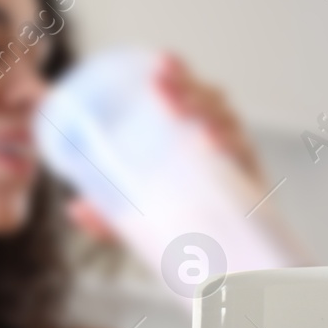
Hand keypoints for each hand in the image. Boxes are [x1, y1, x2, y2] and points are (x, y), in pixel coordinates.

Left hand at [65, 52, 268, 241]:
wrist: (223, 267)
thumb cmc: (184, 233)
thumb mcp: (139, 222)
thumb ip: (109, 217)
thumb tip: (76, 210)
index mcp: (191, 138)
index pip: (188, 94)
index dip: (178, 73)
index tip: (161, 60)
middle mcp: (217, 141)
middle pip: (209, 98)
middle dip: (187, 86)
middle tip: (161, 84)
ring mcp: (235, 159)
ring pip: (227, 119)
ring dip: (204, 109)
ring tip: (178, 110)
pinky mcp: (251, 182)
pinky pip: (245, 155)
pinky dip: (230, 145)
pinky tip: (210, 143)